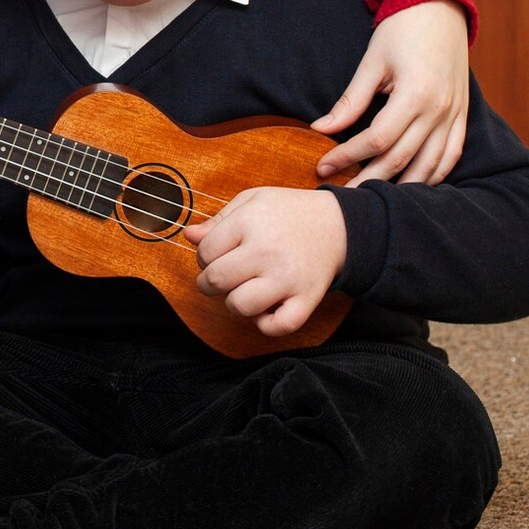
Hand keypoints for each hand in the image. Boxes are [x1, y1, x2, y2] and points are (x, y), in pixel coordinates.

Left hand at [183, 187, 346, 339]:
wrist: (340, 225)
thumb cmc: (290, 212)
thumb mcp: (252, 201)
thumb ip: (218, 220)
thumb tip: (188, 236)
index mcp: (249, 222)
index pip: (205, 252)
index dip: (204, 256)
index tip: (217, 254)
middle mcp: (266, 251)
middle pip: (215, 281)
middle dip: (209, 282)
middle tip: (223, 276)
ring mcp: (287, 278)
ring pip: (239, 306)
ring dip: (234, 303)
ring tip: (244, 290)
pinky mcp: (307, 299)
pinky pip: (277, 326)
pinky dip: (265, 324)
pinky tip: (266, 308)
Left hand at [312, 0, 469, 185]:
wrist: (438, 7)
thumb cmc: (401, 30)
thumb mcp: (371, 63)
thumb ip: (350, 101)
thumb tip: (319, 129)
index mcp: (416, 95)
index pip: (377, 140)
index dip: (347, 157)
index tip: (322, 166)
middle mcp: (440, 110)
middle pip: (401, 159)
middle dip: (368, 179)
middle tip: (340, 192)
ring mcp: (455, 115)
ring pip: (430, 166)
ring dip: (402, 186)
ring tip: (372, 197)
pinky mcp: (462, 115)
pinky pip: (451, 155)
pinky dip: (434, 175)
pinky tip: (413, 185)